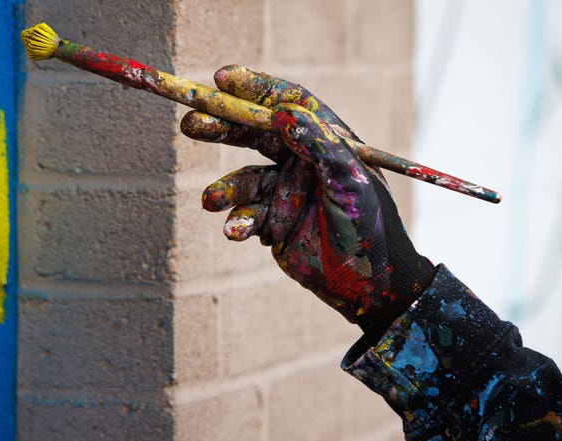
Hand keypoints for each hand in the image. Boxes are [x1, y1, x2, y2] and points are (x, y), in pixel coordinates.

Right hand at [181, 65, 434, 336]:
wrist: (369, 286)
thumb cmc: (369, 226)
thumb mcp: (349, 182)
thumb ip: (319, 146)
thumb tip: (283, 115)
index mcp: (325, 142)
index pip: (288, 105)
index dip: (255, 89)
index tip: (222, 79)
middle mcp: (301, 161)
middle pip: (255, 135)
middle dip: (223, 128)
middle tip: (191, 123)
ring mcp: (284, 192)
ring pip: (244, 179)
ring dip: (225, 188)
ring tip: (210, 201)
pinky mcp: (272, 223)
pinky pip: (246, 216)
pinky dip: (237, 222)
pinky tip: (235, 232)